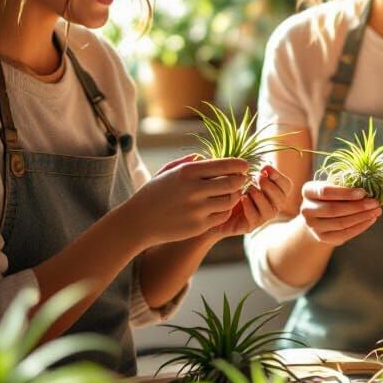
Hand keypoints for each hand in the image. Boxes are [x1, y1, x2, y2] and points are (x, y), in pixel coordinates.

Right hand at [125, 154, 249, 247]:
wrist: (138, 222)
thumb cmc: (153, 194)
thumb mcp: (167, 172)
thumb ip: (187, 162)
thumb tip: (205, 156)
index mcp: (187, 171)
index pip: (225, 164)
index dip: (240, 165)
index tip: (245, 166)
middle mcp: (194, 189)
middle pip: (232, 182)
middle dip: (241, 180)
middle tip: (242, 180)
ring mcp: (197, 209)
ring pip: (230, 200)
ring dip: (235, 196)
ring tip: (232, 193)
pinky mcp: (198, 226)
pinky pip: (222, 216)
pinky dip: (225, 211)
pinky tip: (221, 207)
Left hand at [209, 163, 292, 239]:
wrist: (211, 209)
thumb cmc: (228, 189)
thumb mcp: (240, 176)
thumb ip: (251, 169)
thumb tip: (261, 164)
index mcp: (273, 192)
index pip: (286, 185)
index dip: (278, 176)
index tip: (265, 168)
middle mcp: (271, 206)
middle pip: (281, 197)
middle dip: (270, 186)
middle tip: (258, 177)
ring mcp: (261, 218)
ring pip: (270, 210)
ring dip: (261, 197)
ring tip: (249, 189)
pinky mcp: (250, 226)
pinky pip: (255, 218)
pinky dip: (250, 207)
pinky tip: (242, 198)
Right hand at [300, 181, 381, 245]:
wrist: (318, 217)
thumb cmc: (330, 197)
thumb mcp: (333, 186)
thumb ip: (346, 185)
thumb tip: (370, 188)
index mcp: (308, 191)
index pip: (325, 192)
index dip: (345, 193)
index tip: (363, 192)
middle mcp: (306, 209)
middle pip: (334, 209)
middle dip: (358, 206)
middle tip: (375, 203)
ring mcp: (313, 226)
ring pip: (340, 223)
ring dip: (362, 217)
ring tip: (376, 211)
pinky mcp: (322, 238)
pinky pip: (344, 234)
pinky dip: (360, 227)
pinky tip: (370, 220)